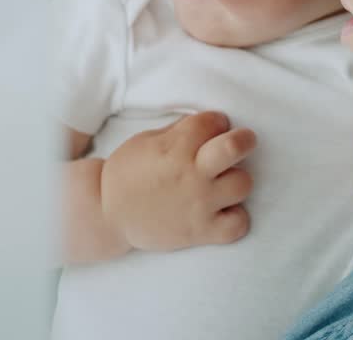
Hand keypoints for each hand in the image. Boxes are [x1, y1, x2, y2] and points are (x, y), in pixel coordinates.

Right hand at [99, 111, 256, 251]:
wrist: (107, 215)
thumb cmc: (128, 174)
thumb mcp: (147, 141)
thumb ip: (178, 132)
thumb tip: (207, 124)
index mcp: (175, 147)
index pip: (213, 121)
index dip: (215, 122)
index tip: (212, 129)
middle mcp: (191, 173)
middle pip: (235, 147)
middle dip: (244, 139)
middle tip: (243, 142)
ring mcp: (199, 203)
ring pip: (243, 184)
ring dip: (237, 180)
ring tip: (225, 182)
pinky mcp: (201, 231)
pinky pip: (238, 225)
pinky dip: (236, 218)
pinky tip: (226, 211)